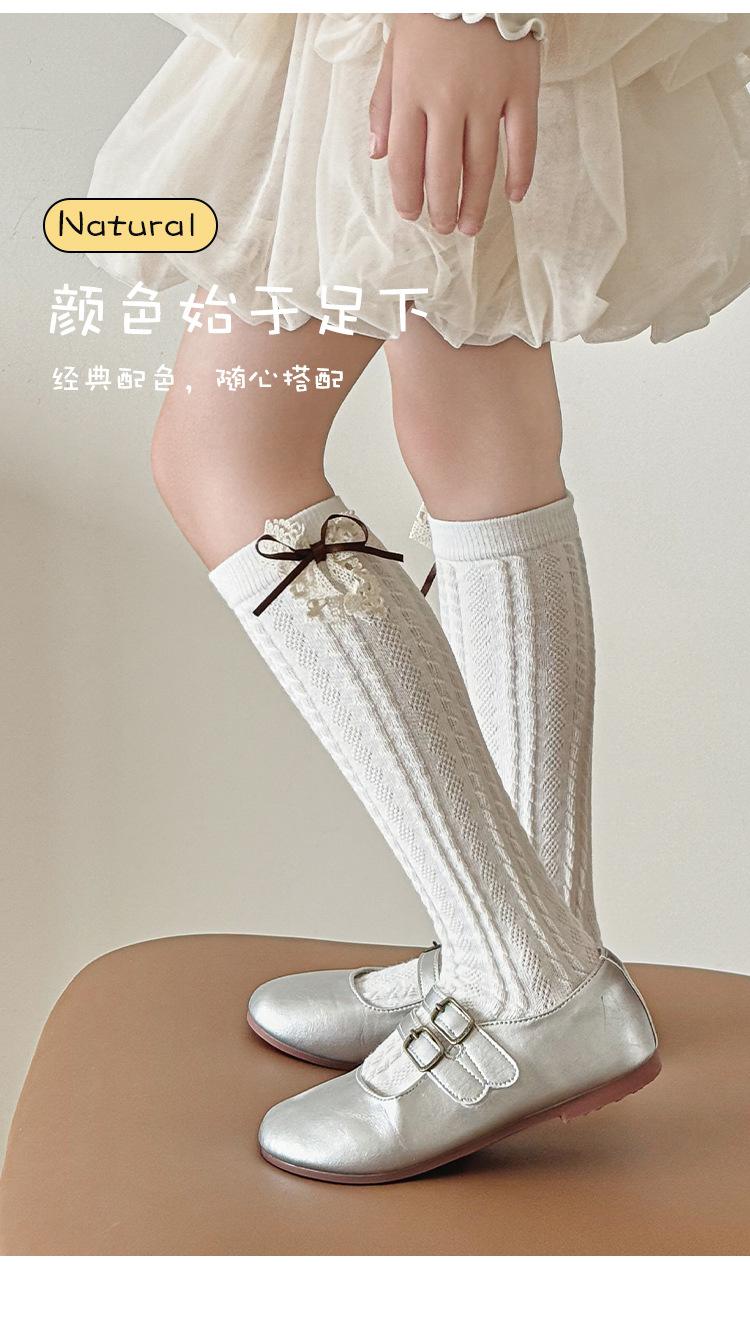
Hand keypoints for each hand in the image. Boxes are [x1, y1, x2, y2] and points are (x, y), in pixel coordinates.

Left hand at [369, 14, 539, 235]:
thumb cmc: (430, 12)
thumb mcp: (395, 50)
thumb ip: (384, 102)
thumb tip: (377, 153)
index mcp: (411, 91)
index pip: (405, 161)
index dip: (407, 196)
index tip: (411, 214)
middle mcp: (447, 99)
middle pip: (443, 172)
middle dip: (441, 208)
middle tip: (444, 227)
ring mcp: (487, 95)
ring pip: (481, 165)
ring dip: (476, 203)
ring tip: (471, 226)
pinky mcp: (521, 87)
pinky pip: (523, 141)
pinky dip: (520, 172)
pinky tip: (514, 195)